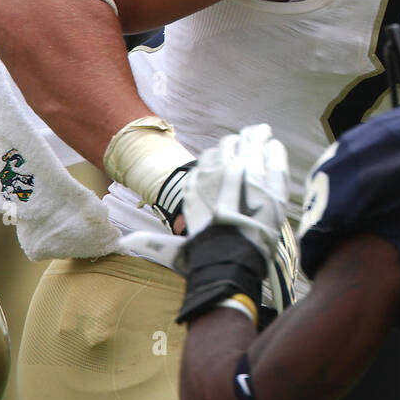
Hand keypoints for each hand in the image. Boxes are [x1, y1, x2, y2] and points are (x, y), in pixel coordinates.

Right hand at [119, 124, 293, 323]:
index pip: (209, 160)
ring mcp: (249, 182)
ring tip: (262, 131)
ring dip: (257, 138)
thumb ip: (153, 242)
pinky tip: (274, 145)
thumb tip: (125, 243)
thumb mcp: (174, 249)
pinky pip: (274, 161)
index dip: (219, 154)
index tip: (226, 151)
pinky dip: (274, 151)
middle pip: (232, 148)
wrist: (229, 267)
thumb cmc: (203, 260)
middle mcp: (222, 179)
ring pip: (253, 149)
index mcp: (200, 189)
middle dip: (241, 140)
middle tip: (250, 134)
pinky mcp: (272, 191)